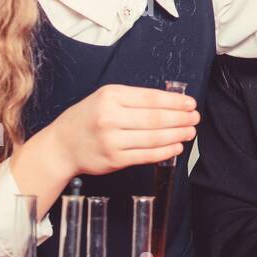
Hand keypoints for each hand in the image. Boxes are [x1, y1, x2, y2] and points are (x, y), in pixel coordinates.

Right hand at [45, 84, 197, 175]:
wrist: (61, 145)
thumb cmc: (87, 119)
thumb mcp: (105, 98)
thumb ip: (133, 99)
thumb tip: (170, 103)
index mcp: (110, 97)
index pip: (151, 98)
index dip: (175, 102)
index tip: (190, 103)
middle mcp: (110, 117)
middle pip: (155, 118)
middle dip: (180, 118)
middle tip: (195, 118)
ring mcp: (112, 140)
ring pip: (153, 137)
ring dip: (177, 135)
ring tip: (190, 131)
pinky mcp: (114, 159)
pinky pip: (146, 155)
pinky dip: (165, 151)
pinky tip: (176, 147)